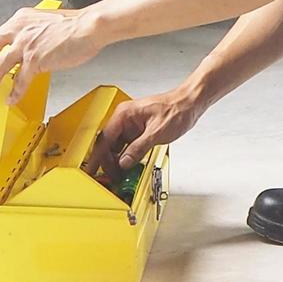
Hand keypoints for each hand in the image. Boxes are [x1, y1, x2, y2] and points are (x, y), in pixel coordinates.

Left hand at [0, 5, 100, 104]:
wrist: (89, 27)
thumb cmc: (75, 25)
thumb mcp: (45, 23)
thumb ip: (32, 34)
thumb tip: (26, 50)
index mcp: (20, 20)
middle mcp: (19, 30)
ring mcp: (25, 45)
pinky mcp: (35, 60)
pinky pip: (19, 80)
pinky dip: (14, 92)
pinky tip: (12, 99)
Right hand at [83, 89, 201, 184]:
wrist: (190, 103)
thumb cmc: (177, 109)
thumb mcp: (157, 133)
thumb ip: (138, 148)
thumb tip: (124, 162)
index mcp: (125, 115)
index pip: (105, 138)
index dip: (97, 156)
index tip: (91, 169)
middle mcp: (125, 119)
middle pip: (109, 144)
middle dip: (108, 162)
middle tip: (109, 178)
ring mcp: (132, 125)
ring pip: (118, 146)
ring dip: (117, 161)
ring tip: (118, 176)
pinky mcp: (140, 131)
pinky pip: (128, 146)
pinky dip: (127, 157)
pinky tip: (129, 167)